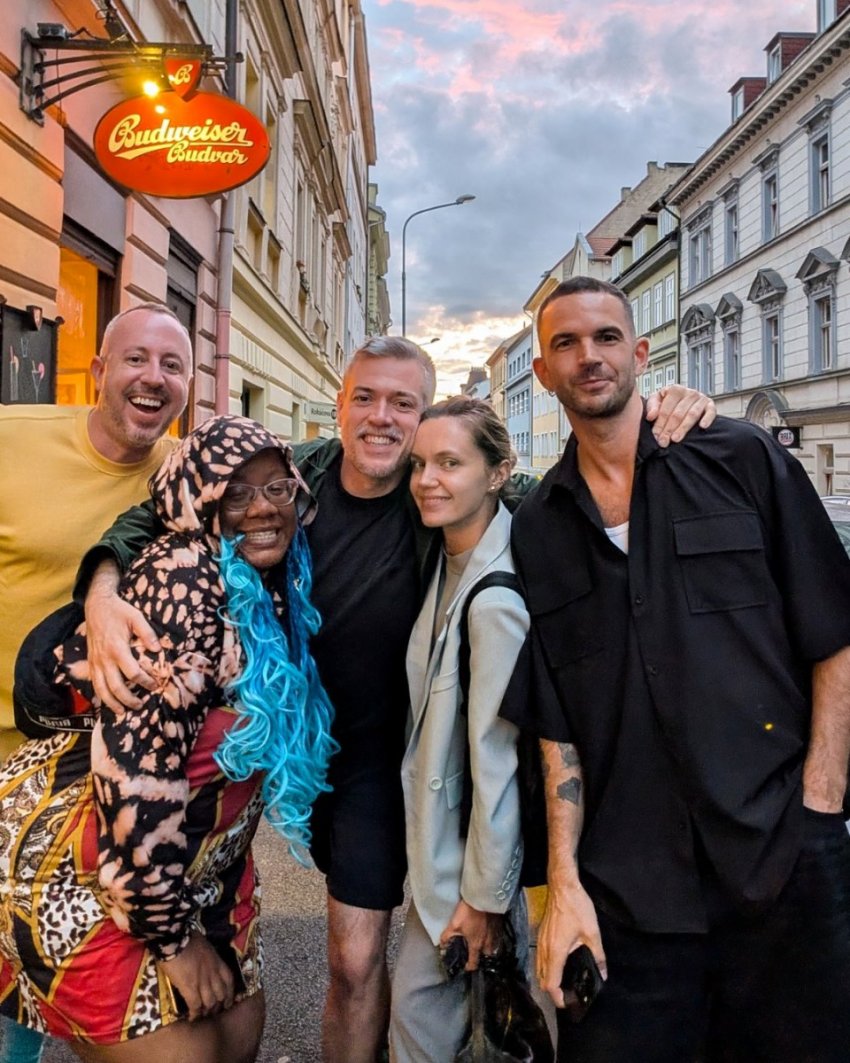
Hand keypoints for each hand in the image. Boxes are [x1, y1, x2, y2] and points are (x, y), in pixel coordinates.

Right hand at [85, 561, 158, 711]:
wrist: (96, 605)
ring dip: (111, 703)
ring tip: (122, 712)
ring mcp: (95, 662)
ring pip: (101, 689)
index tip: (155, 685)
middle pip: (115, 686)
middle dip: (128, 699)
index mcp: (117, 648)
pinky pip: (94, 683)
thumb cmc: (118, 611)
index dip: (145, 681)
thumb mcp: (136, 617)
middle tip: (140, 706)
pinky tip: (107, 702)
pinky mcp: (90, 662)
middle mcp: (104, 658)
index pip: (132, 672)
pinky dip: (100, 695)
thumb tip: (157, 650)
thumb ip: (147, 633)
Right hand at [160, 933, 234, 1021]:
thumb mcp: (204, 945)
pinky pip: (195, 1005)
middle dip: (219, 1005)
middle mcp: (213, 973)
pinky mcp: (190, 988)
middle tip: (214, 1011)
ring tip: (203, 1016)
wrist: (176, 939)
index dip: (230, 993)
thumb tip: (204, 959)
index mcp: (217, 961)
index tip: (228, 1001)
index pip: (229, 980)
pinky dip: (195, 1013)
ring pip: (210, 1002)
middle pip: (221, 994)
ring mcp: (203, 981)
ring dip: (207, 1011)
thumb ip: (207, 956)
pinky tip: (192, 1018)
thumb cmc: (187, 938)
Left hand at [439, 900, 503, 970]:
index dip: (469, 967)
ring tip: (480, 945)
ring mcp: (494, 934)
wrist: (482, 897)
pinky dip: (491, 939)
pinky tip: (487, 934)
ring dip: (487, 949)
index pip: (474, 962)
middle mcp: (487, 942)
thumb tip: (442, 945)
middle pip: (485, 957)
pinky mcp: (497, 926)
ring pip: (492, 948)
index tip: (465, 967)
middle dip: (480, 958)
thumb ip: (447, 937)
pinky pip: (496, 938)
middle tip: (473, 955)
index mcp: (476, 944)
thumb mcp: (454, 924)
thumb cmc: (468, 912)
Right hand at [537, 881, 605, 1008]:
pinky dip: (546, 967)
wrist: (562, 886)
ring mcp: (540, 941)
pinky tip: (559, 964)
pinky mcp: (540, 934)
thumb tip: (603, 974)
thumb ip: (598, 956)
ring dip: (548, 979)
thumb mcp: (592, 932)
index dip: (558, 997)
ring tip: (564, 982)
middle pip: (542, 979)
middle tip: (569, 993)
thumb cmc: (576, 908)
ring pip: (539, 969)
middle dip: (553, 991)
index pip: (550, 983)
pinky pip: (540, 958)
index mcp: (556, 952)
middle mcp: (544, 950)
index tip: (569, 1002)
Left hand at [645, 386, 715, 446]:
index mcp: (674, 390)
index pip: (665, 409)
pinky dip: (707, 418)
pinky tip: (702, 426)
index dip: (659, 424)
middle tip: (664, 441)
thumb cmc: (669, 402)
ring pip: (692, 414)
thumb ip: (652, 407)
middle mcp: (688, 392)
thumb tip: (651, 416)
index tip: (656, 436)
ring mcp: (700, 398)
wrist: (683, 400)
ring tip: (675, 439)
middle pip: (677, 413)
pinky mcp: (710, 405)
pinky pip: (710, 412)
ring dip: (683, 428)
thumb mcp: (657, 400)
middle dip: (669, 429)